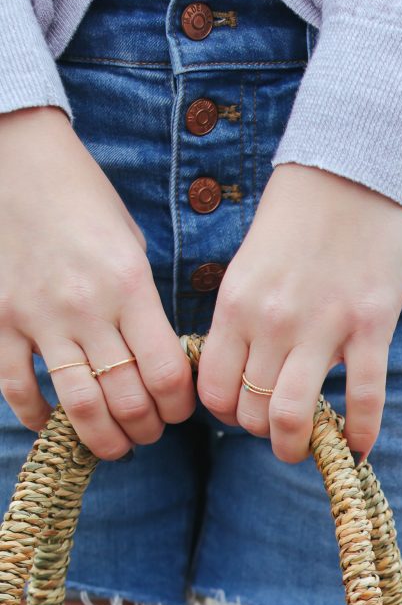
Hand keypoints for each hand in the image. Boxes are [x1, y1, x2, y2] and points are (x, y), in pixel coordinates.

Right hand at [0, 107, 195, 458]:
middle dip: (146, 431)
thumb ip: (145, 306)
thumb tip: (163, 363)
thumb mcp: (131, 246)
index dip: (179, 408)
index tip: (179, 410)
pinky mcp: (1, 319)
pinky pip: (17, 386)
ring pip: (79, 405)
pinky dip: (36, 416)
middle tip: (148, 433)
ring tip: (114, 445)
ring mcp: (40, 317)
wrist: (18, 159)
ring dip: (102, 438)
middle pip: (128, 400)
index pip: (167, 375)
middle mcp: (88, 308)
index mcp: (131, 287)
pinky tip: (50, 424)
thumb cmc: (85, 201)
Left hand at [196, 163, 401, 463]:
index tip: (243, 411)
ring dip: (297, 445)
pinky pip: (363, 398)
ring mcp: (323, 327)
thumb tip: (247, 368)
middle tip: (278, 429)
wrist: (356, 164)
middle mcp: (272, 321)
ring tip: (307, 446)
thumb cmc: (302, 212)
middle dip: (262, 432)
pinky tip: (360, 447)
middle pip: (250, 411)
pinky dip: (361, 433)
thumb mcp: (252, 262)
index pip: (213, 389)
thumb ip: (245, 315)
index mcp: (236, 304)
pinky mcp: (371, 326)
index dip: (225, 413)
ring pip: (293, 416)